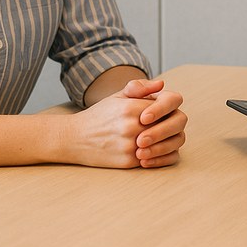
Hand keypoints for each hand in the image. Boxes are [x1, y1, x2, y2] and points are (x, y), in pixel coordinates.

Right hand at [67, 79, 186, 168]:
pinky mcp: (128, 161)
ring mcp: (131, 145)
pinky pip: (155, 160)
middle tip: (168, 126)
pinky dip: (160, 157)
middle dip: (173, 125)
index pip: (168, 104)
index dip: (170, 108)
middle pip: (172, 125)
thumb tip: (161, 84)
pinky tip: (154, 152)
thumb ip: (140, 88)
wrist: (74, 138)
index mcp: (131, 107)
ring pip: (167, 144)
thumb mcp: (117, 96)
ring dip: (168, 141)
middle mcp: (132, 125)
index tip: (164, 111)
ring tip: (163, 139)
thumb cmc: (100, 115)